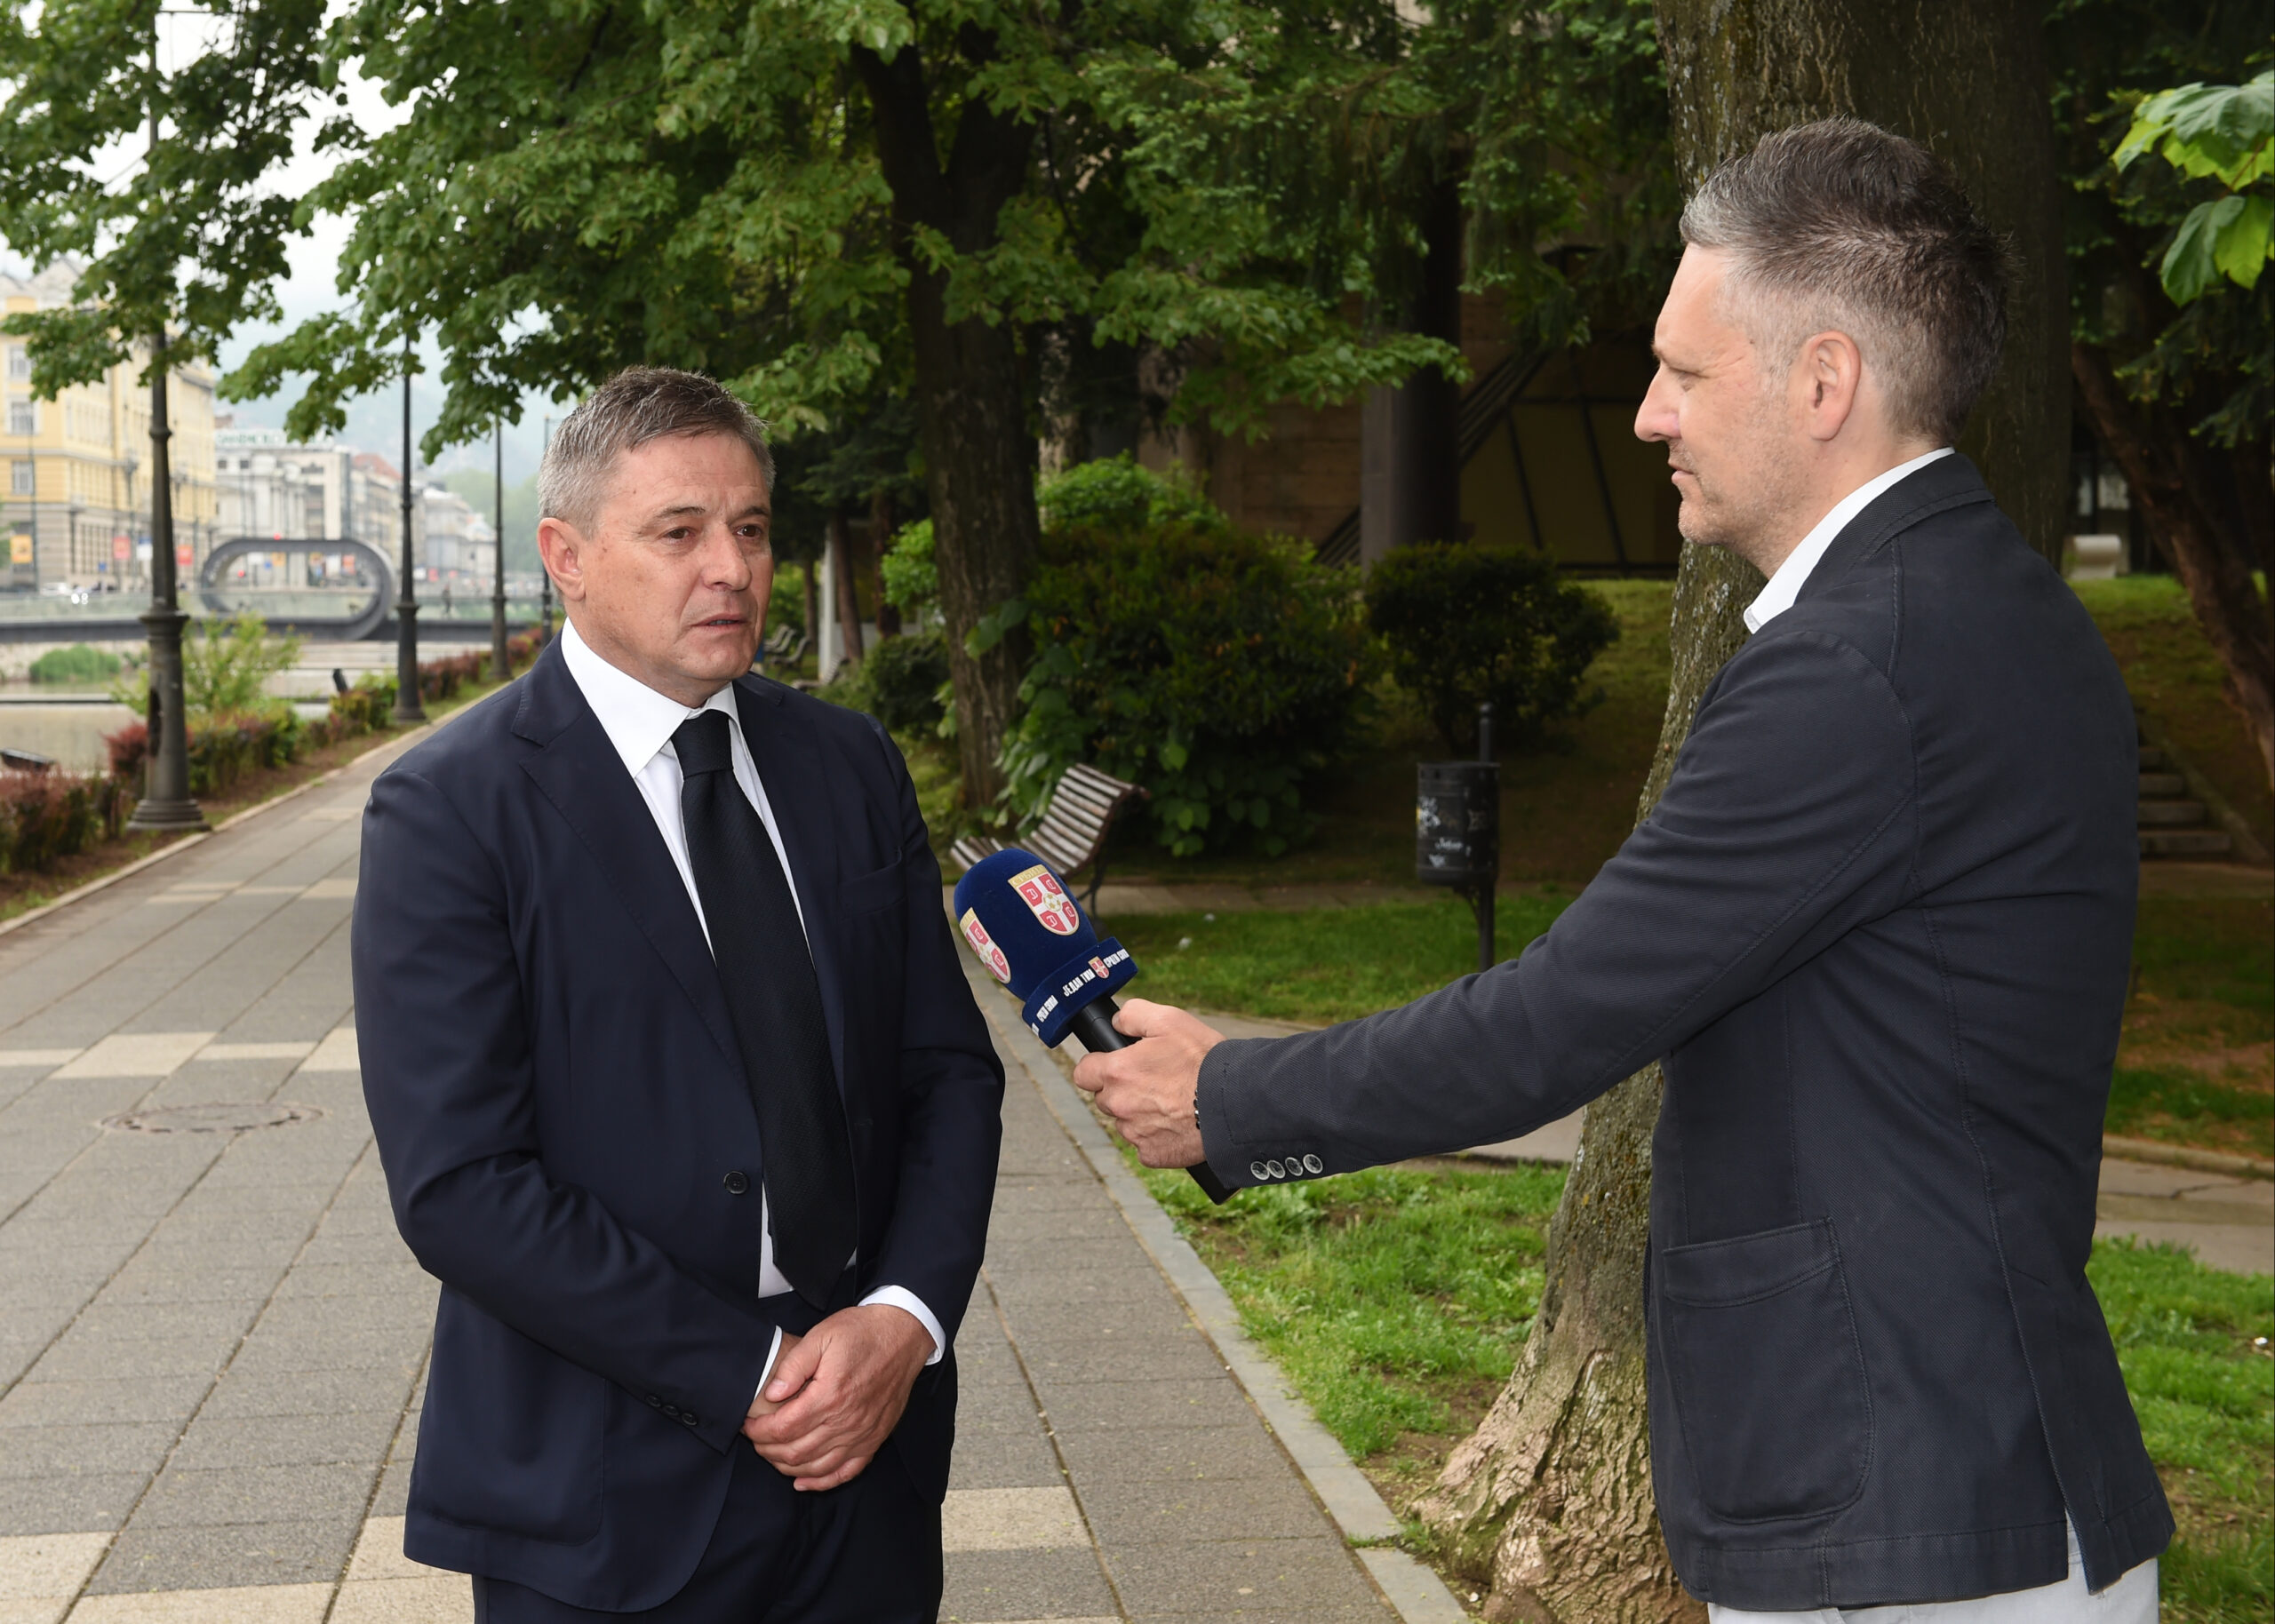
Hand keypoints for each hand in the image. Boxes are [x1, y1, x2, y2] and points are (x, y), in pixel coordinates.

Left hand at [740, 1304, 932, 1489]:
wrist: (903, 1335)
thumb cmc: (862, 1333)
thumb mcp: (821, 1335)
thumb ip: (794, 1366)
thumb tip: (773, 1394)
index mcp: (829, 1395)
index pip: (783, 1428)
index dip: (758, 1431)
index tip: (747, 1425)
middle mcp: (846, 1421)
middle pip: (795, 1452)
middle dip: (767, 1450)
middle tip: (755, 1439)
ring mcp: (862, 1434)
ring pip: (816, 1467)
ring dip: (788, 1467)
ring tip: (773, 1454)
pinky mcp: (874, 1439)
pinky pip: (846, 1472)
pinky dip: (822, 1482)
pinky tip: (804, 1480)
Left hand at [1069, 998, 1220, 1168]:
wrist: (1234, 1103)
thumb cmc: (1204, 1060)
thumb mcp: (1169, 1019)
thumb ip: (1132, 1015)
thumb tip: (1116, 1023)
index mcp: (1117, 1072)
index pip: (1083, 1073)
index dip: (1098, 1066)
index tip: (1115, 1065)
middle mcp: (1119, 1105)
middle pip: (1105, 1098)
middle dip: (1123, 1090)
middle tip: (1155, 1081)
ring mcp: (1134, 1133)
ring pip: (1126, 1122)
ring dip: (1140, 1114)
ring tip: (1172, 1102)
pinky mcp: (1151, 1154)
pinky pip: (1145, 1145)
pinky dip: (1157, 1137)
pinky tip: (1178, 1123)